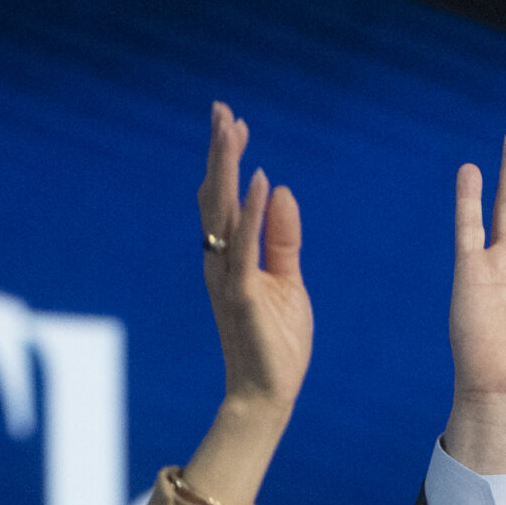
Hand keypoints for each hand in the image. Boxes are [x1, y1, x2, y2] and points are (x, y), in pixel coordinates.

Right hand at [197, 103, 310, 419]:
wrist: (267, 394)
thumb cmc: (277, 343)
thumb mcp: (289, 283)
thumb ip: (282, 239)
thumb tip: (283, 192)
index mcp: (231, 257)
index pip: (228, 199)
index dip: (231, 160)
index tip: (236, 124)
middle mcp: (221, 260)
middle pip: (216, 195)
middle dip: (220, 151)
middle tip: (223, 110)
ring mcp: (227, 276)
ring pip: (223, 212)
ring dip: (228, 169)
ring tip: (231, 129)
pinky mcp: (241, 295)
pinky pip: (245, 247)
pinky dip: (253, 214)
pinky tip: (261, 183)